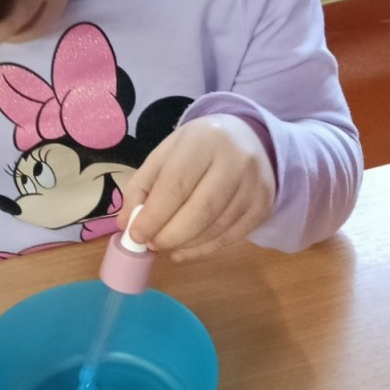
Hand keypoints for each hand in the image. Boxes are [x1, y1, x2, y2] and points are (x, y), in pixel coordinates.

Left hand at [120, 115, 274, 260]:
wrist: (247, 140)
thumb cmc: (198, 148)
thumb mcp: (165, 154)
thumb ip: (142, 186)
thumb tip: (126, 225)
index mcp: (204, 140)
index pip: (177, 183)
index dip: (154, 215)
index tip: (136, 234)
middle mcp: (235, 160)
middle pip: (201, 210)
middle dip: (170, 234)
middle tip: (151, 244)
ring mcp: (254, 185)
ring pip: (217, 227)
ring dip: (185, 244)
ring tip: (165, 245)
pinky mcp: (263, 206)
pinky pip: (232, 237)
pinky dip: (204, 249)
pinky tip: (185, 250)